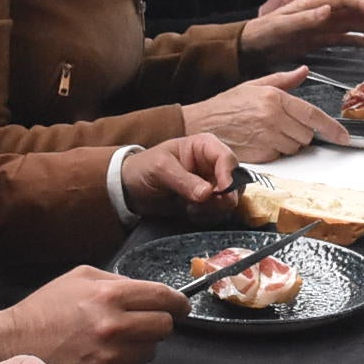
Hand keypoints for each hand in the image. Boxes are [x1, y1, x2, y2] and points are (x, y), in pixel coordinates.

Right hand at [0, 265, 189, 363]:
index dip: (179, 302)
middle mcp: (113, 326)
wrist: (15, 341)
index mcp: (110, 296)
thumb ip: (118, 281)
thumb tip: (147, 290)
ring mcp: (110, 355)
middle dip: (160, 321)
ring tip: (119, 337)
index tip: (181, 305)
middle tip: (146, 319)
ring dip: (143, 343)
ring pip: (152, 350)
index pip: (164, 298)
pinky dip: (127, 361)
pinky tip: (108, 352)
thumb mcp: (81, 277)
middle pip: (165, 326)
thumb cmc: (47, 308)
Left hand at [119, 134, 239, 217]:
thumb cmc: (143, 168)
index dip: (228, 175)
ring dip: (212, 209)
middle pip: (235, 182)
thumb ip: (184, 180)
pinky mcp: (206, 204)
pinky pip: (218, 213)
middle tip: (203, 204)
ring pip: (229, 200)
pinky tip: (189, 212)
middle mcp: (212, 166)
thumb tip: (206, 193)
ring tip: (190, 208)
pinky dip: (206, 216)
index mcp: (205, 147)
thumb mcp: (160, 168)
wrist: (129, 189)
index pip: (227, 159)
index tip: (222, 191)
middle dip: (222, 197)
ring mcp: (211, 186)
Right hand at [184, 68, 351, 157]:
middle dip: (300, 133)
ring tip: (268, 133)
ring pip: (295, 148)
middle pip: (306, 135)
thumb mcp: (255, 85)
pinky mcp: (261, 154)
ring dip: (288, 144)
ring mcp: (267, 137)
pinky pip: (280, 157)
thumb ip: (283, 80)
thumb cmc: (226, 105)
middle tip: (283, 127)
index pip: (312, 114)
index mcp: (275, 98)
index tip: (344, 137)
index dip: (332, 128)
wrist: (201, 124)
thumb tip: (303, 71)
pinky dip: (276, 153)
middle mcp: (273, 117)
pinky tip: (261, 143)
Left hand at [241, 0, 363, 66]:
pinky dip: (357, 38)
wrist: (250, 46)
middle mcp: (320, 11)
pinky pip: (342, 37)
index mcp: (313, 2)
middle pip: (352, 10)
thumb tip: (328, 9)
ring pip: (351, 23)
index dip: (362, 5)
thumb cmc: (263, 32)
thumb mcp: (283, 25)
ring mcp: (321, 24)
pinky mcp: (319, 38)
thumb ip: (306, 18)